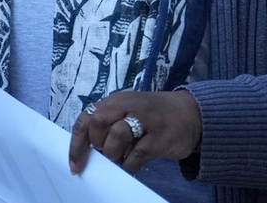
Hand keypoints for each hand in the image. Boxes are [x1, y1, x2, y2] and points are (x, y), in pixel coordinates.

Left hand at [69, 89, 201, 174]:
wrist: (191, 114)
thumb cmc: (153, 116)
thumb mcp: (129, 112)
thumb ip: (110, 124)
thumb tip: (89, 151)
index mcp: (117, 100)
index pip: (88, 117)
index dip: (77, 142)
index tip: (75, 165)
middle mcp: (128, 105)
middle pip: (98, 121)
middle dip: (97, 144)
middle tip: (107, 154)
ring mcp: (145, 120)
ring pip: (116, 136)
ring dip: (114, 154)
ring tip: (121, 159)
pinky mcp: (159, 137)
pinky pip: (136, 154)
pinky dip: (130, 164)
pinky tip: (133, 165)